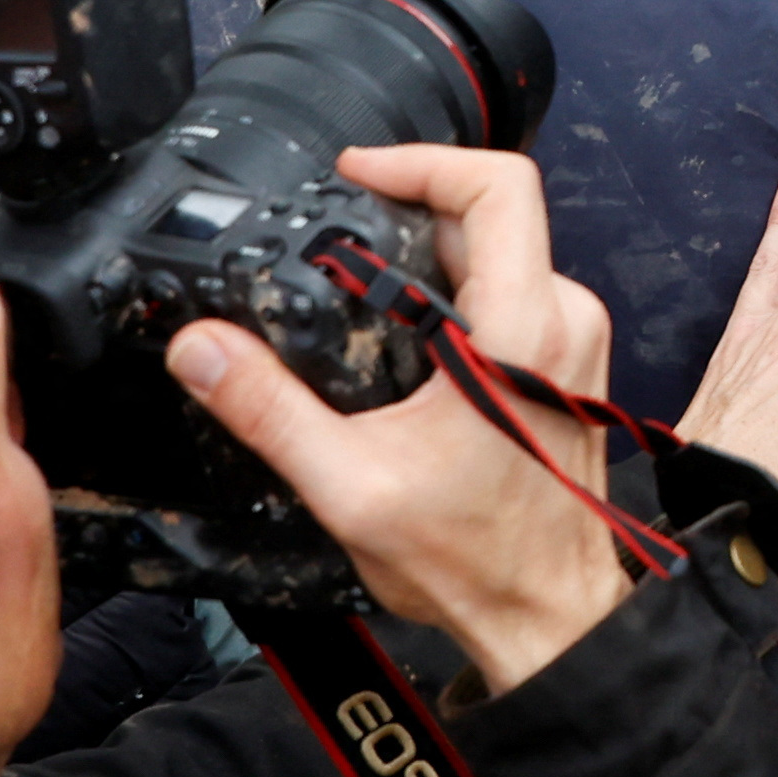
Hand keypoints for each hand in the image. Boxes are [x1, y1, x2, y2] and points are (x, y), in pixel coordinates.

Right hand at [163, 145, 631, 688]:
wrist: (546, 616)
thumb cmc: (471, 562)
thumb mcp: (349, 485)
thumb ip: (269, 409)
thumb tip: (202, 347)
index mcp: (524, 329)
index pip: (498, 186)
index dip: (422, 160)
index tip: (358, 171)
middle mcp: (564, 320)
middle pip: (490, 214)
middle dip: (409, 211)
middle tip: (338, 234)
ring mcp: (575, 340)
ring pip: (501, 253)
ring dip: (429, 257)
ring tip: (359, 288)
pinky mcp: (568, 364)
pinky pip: (514, 291)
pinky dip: (455, 293)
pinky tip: (402, 338)